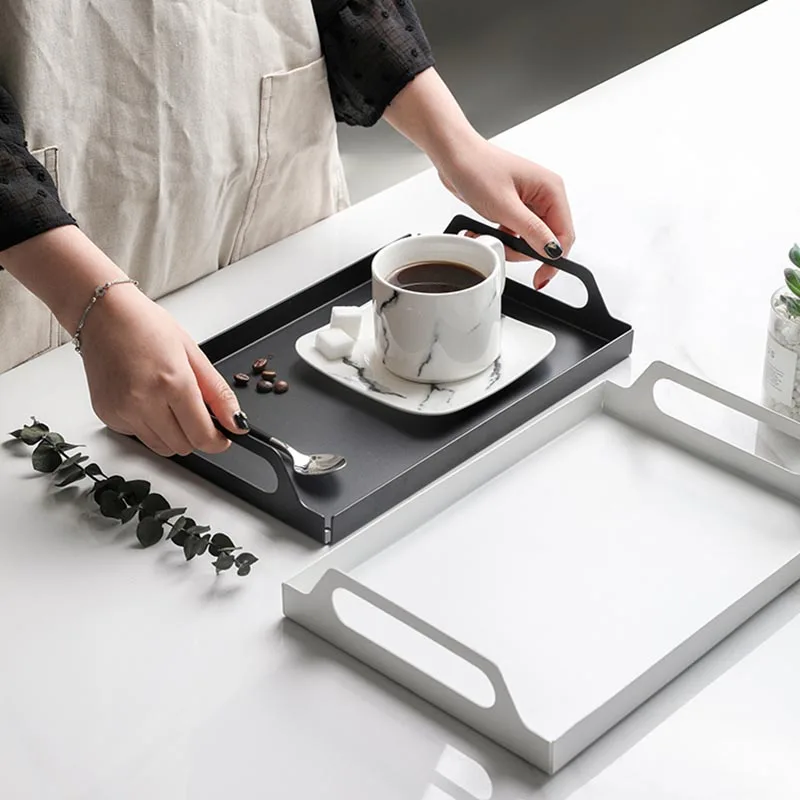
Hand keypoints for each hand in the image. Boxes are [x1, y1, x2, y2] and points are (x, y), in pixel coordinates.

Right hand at [80, 284, 246, 456]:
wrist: (103, 315)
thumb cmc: (146, 326)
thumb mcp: (193, 355)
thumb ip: (218, 394)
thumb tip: (237, 423)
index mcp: (173, 383)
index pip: (202, 436)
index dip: (218, 442)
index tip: (222, 437)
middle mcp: (145, 401)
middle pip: (183, 446)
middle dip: (197, 436)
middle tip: (197, 415)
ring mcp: (123, 411)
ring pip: (161, 447)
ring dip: (174, 435)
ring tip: (170, 404)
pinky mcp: (107, 415)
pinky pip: (138, 436)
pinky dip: (150, 427)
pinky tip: (146, 400)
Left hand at [437, 138, 575, 289]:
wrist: (453, 155)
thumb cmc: (477, 168)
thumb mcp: (505, 206)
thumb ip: (532, 231)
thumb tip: (553, 250)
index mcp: (551, 189)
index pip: (565, 234)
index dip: (554, 259)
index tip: (541, 277)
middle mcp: (543, 194)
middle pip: (547, 239)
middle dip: (525, 251)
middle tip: (504, 251)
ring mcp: (528, 200)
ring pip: (529, 238)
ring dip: (510, 245)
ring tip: (491, 239)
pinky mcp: (513, 206)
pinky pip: (516, 231)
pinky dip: (502, 237)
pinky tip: (486, 233)